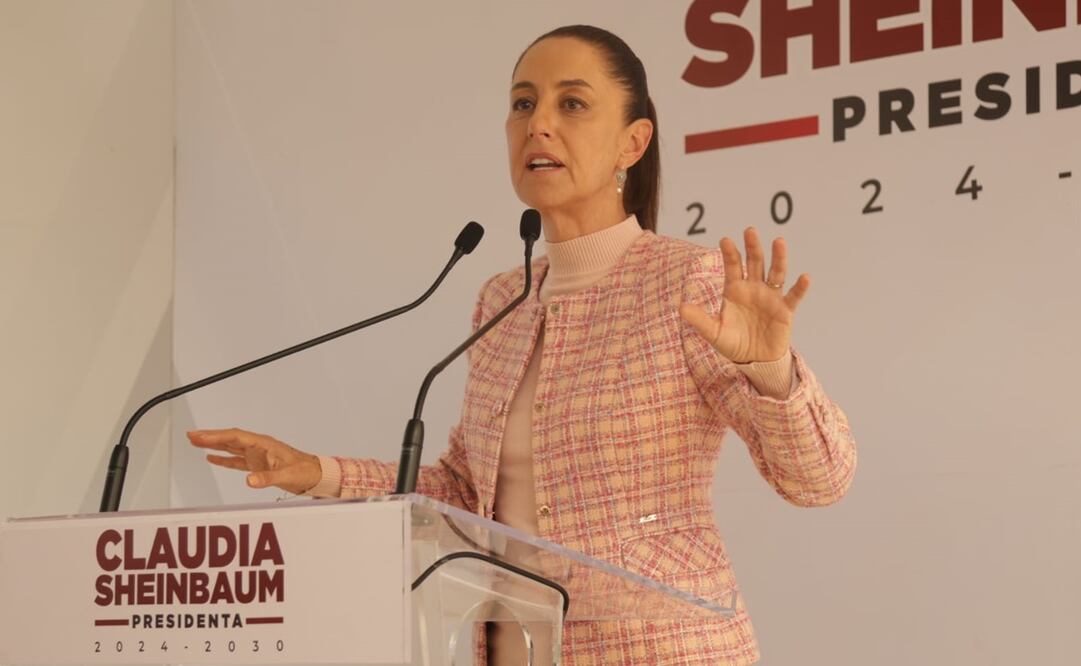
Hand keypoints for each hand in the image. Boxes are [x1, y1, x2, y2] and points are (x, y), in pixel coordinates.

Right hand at [187, 428, 321, 494]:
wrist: (315, 474)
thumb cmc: (305, 471)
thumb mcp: (287, 475)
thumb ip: (267, 477)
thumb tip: (249, 480)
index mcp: (264, 444)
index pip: (235, 437)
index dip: (216, 436)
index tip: (199, 436)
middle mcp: (259, 447)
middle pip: (230, 438)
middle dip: (210, 436)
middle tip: (191, 435)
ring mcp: (257, 455)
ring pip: (231, 447)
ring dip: (214, 445)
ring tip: (195, 442)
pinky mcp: (258, 464)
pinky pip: (236, 460)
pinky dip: (223, 459)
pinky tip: (212, 458)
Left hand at [679, 227, 809, 362]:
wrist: (754, 360)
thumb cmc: (733, 343)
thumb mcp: (714, 332)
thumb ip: (700, 319)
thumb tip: (680, 307)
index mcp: (734, 289)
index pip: (733, 266)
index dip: (730, 254)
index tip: (725, 240)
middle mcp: (754, 288)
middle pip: (755, 262)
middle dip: (752, 247)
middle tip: (750, 231)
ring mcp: (771, 297)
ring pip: (775, 273)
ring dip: (778, 258)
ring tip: (779, 242)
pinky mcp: (785, 310)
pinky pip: (794, 296)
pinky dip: (800, 288)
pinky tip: (804, 277)